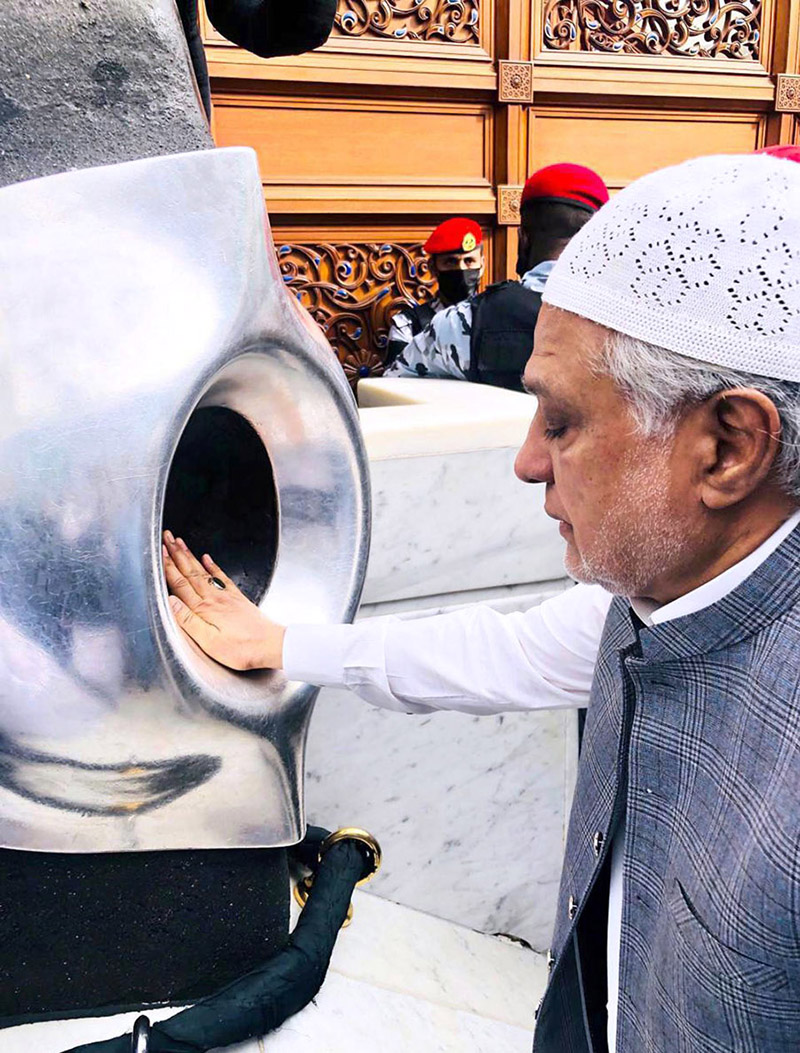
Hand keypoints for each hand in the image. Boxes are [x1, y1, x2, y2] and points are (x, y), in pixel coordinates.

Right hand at [162, 531, 284, 670]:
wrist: (271, 645)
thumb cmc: (242, 649)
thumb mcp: (210, 642)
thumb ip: (189, 621)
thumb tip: (171, 602)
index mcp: (204, 609)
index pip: (180, 584)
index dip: (168, 567)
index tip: (160, 552)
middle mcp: (214, 598)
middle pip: (190, 572)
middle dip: (176, 554)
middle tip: (167, 538)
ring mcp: (226, 596)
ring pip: (202, 571)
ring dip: (189, 556)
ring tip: (180, 543)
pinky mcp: (236, 598)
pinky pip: (221, 577)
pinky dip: (212, 566)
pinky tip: (206, 558)